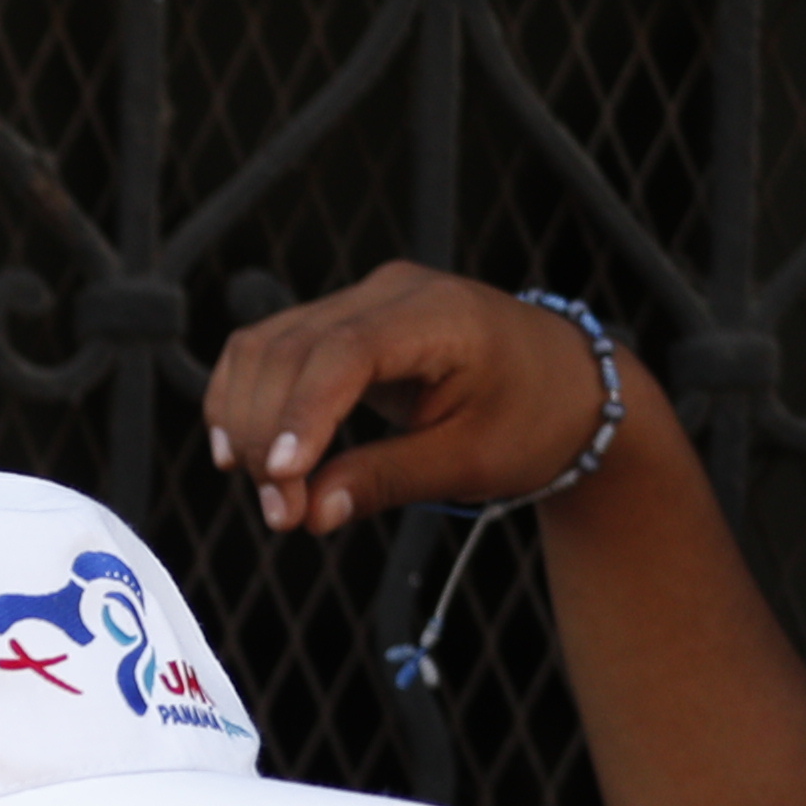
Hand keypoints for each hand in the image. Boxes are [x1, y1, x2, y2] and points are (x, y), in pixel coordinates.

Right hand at [204, 261, 620, 536]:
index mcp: (439, 315)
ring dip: (246, 422)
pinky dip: (243, 400)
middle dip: (268, 435)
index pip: (345, 352)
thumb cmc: (532, 417)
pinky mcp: (339, 322)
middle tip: (279, 511)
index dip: (301, 414)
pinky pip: (266, 351)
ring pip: (263, 348)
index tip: (281, 479)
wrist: (565, 385)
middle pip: (289, 349)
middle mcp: (391, 293)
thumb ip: (388, 480)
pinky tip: (240, 451)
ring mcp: (360, 301)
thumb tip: (311, 511)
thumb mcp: (472, 461)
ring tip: (265, 490)